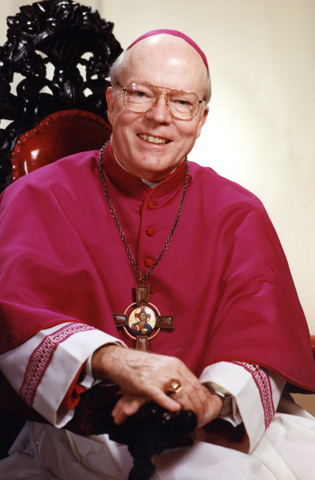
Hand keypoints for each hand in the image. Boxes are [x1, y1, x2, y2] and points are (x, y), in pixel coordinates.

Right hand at [92, 345, 209, 422]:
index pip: (194, 382)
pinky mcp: (145, 384)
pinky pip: (159, 395)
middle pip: (190, 389)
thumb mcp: (162, 364)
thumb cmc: (140, 364)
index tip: (206, 406)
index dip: (202, 396)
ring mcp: (157, 376)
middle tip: (201, 416)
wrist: (120, 359)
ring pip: (178, 393)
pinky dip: (169, 403)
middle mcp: (168, 368)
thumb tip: (187, 386)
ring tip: (192, 417)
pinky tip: (175, 409)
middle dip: (198, 405)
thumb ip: (175, 373)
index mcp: (174, 363)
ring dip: (188, 407)